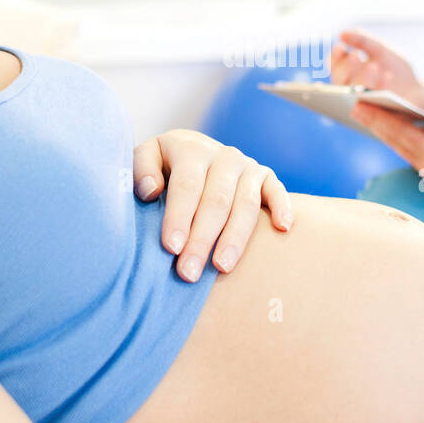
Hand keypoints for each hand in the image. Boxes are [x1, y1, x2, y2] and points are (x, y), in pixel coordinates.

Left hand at [133, 129, 293, 281]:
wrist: (191, 152)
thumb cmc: (162, 167)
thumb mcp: (145, 160)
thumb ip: (140, 171)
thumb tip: (151, 191)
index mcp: (191, 149)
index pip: (186, 186)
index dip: (179, 217)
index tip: (171, 249)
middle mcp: (223, 155)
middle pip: (215, 201)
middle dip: (202, 239)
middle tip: (189, 273)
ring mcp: (247, 166)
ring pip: (245, 204)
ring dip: (235, 238)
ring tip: (222, 267)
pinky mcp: (266, 176)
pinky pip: (277, 191)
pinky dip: (282, 207)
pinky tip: (283, 229)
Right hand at [329, 29, 423, 108]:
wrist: (419, 93)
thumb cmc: (397, 73)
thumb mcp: (381, 51)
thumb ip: (363, 41)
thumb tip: (342, 34)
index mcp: (348, 76)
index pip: (334, 66)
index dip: (335, 57)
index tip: (341, 47)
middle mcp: (350, 92)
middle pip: (340, 81)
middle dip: (347, 68)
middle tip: (355, 56)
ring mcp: (363, 106)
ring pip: (355, 94)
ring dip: (363, 80)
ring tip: (373, 66)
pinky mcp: (377, 118)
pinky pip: (373, 106)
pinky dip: (379, 91)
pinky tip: (386, 79)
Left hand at [349, 93, 423, 225]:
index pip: (400, 133)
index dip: (378, 117)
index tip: (358, 104)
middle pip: (396, 142)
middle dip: (375, 123)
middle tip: (354, 106)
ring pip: (405, 150)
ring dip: (387, 133)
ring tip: (372, 116)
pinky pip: (416, 155)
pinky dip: (404, 141)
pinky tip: (402, 131)